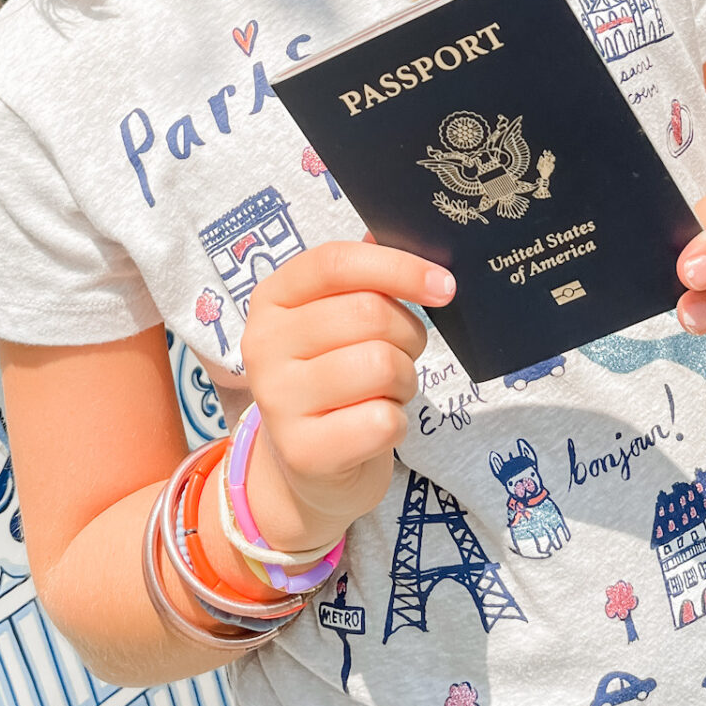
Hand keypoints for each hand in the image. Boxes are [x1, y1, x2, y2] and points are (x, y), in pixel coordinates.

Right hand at [237, 239, 450, 553]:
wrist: (306, 467)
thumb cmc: (333, 378)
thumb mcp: (334, 321)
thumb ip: (363, 281)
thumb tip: (413, 238)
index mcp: (272, 299)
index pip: (335, 262)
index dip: (397, 267)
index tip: (443, 285)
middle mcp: (262, 344)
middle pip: (368, 313)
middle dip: (408, 334)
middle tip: (404, 354)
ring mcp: (277, 399)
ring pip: (381, 365)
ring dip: (404, 380)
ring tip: (387, 392)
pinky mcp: (302, 451)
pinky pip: (383, 421)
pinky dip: (396, 424)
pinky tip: (373, 427)